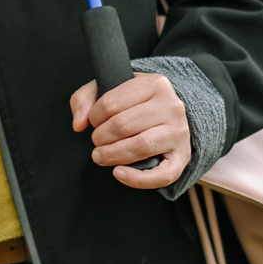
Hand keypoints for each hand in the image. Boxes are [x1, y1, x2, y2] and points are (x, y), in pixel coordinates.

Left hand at [70, 70, 190, 189]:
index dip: (94, 117)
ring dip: (113, 155)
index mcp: (154, 84)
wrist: (167, 115)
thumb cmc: (134, 103)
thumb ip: (85, 99)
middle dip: (101, 137)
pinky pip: (162, 174)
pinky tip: (119, 173)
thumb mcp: (109, 89)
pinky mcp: (182, 157)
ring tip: (101, 156)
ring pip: (141, 146)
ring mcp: (179, 132)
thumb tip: (79, 123)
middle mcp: (171, 106)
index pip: (111, 102)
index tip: (93, 122)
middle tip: (96, 142)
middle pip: (124, 125)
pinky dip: (137, 179)